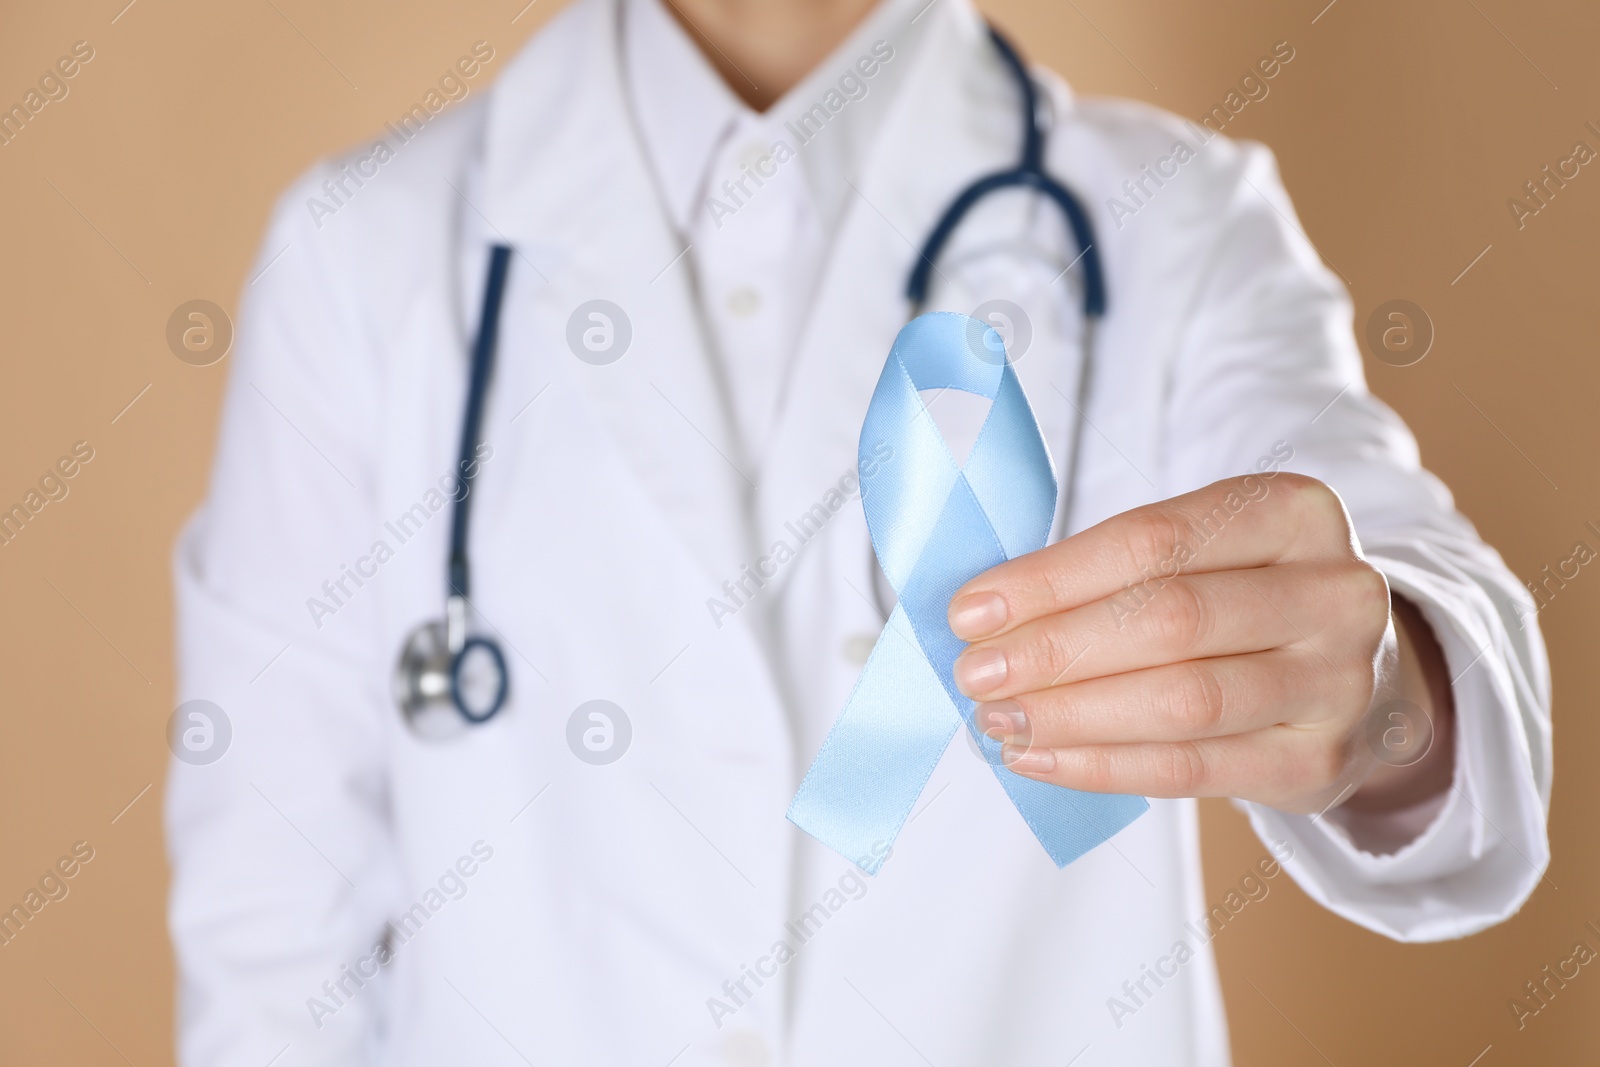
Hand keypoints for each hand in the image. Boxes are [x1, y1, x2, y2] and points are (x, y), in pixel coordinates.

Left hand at [946, 473, 1453, 814]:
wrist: (1355, 678)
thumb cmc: (1243, 599)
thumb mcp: (1203, 553)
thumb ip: (1110, 571)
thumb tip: (986, 615)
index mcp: (1294, 511)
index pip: (1154, 540)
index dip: (1053, 578)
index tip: (971, 610)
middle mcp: (1334, 591)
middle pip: (1170, 619)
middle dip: (1055, 649)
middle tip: (975, 672)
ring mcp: (1337, 682)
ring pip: (1183, 700)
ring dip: (1071, 713)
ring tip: (998, 718)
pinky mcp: (1318, 762)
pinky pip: (1191, 768)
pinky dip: (1101, 765)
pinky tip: (1040, 757)